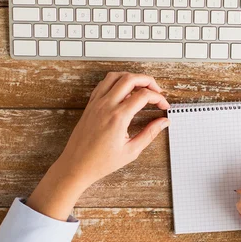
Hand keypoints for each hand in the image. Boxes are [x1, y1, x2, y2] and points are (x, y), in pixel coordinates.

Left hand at [27, 72, 169, 219]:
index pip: (144, 95)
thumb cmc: (101, 162)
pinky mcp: (90, 105)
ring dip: (131, 77)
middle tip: (157, 91)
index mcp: (118, 117)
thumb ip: (150, 133)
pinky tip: (123, 91)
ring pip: (115, 76)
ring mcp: (96, 103)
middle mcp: (106, 106)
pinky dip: (116, 81)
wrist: (76, 165)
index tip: (163, 105)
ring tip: (141, 88)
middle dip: (148, 81)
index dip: (158, 98)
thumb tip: (164, 122)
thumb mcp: (131, 151)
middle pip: (130, 79)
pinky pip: (103, 84)